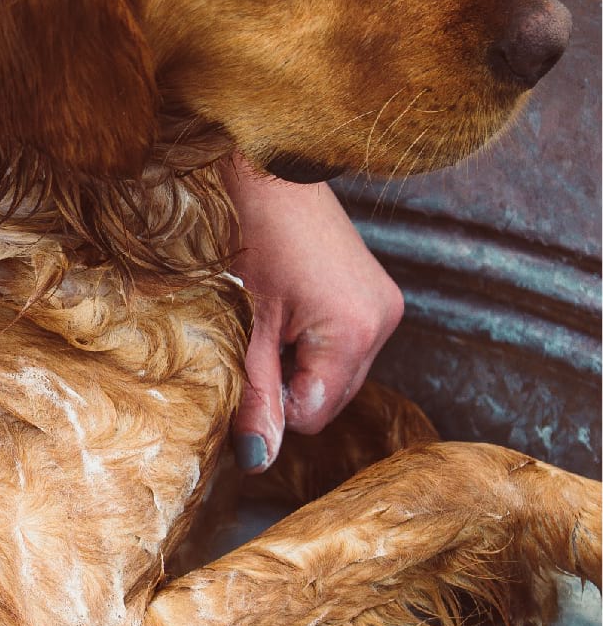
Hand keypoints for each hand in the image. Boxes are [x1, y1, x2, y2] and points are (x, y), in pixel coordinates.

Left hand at [223, 157, 403, 472]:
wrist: (266, 165)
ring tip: (268, 313)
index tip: (241, 366)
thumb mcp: (245, 321)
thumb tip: (257, 460)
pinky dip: (312, 338)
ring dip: (298, 359)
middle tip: (251, 335)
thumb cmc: (249, 234)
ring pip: (336, 372)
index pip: (313, 414)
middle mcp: (382, 322)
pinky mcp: (376, 293)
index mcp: (355, 332)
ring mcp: (384, 306)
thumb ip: (254, 393)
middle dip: (286, 381)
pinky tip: (285, 304)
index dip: (271, 404)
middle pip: (329, 396)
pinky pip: (344, 343)